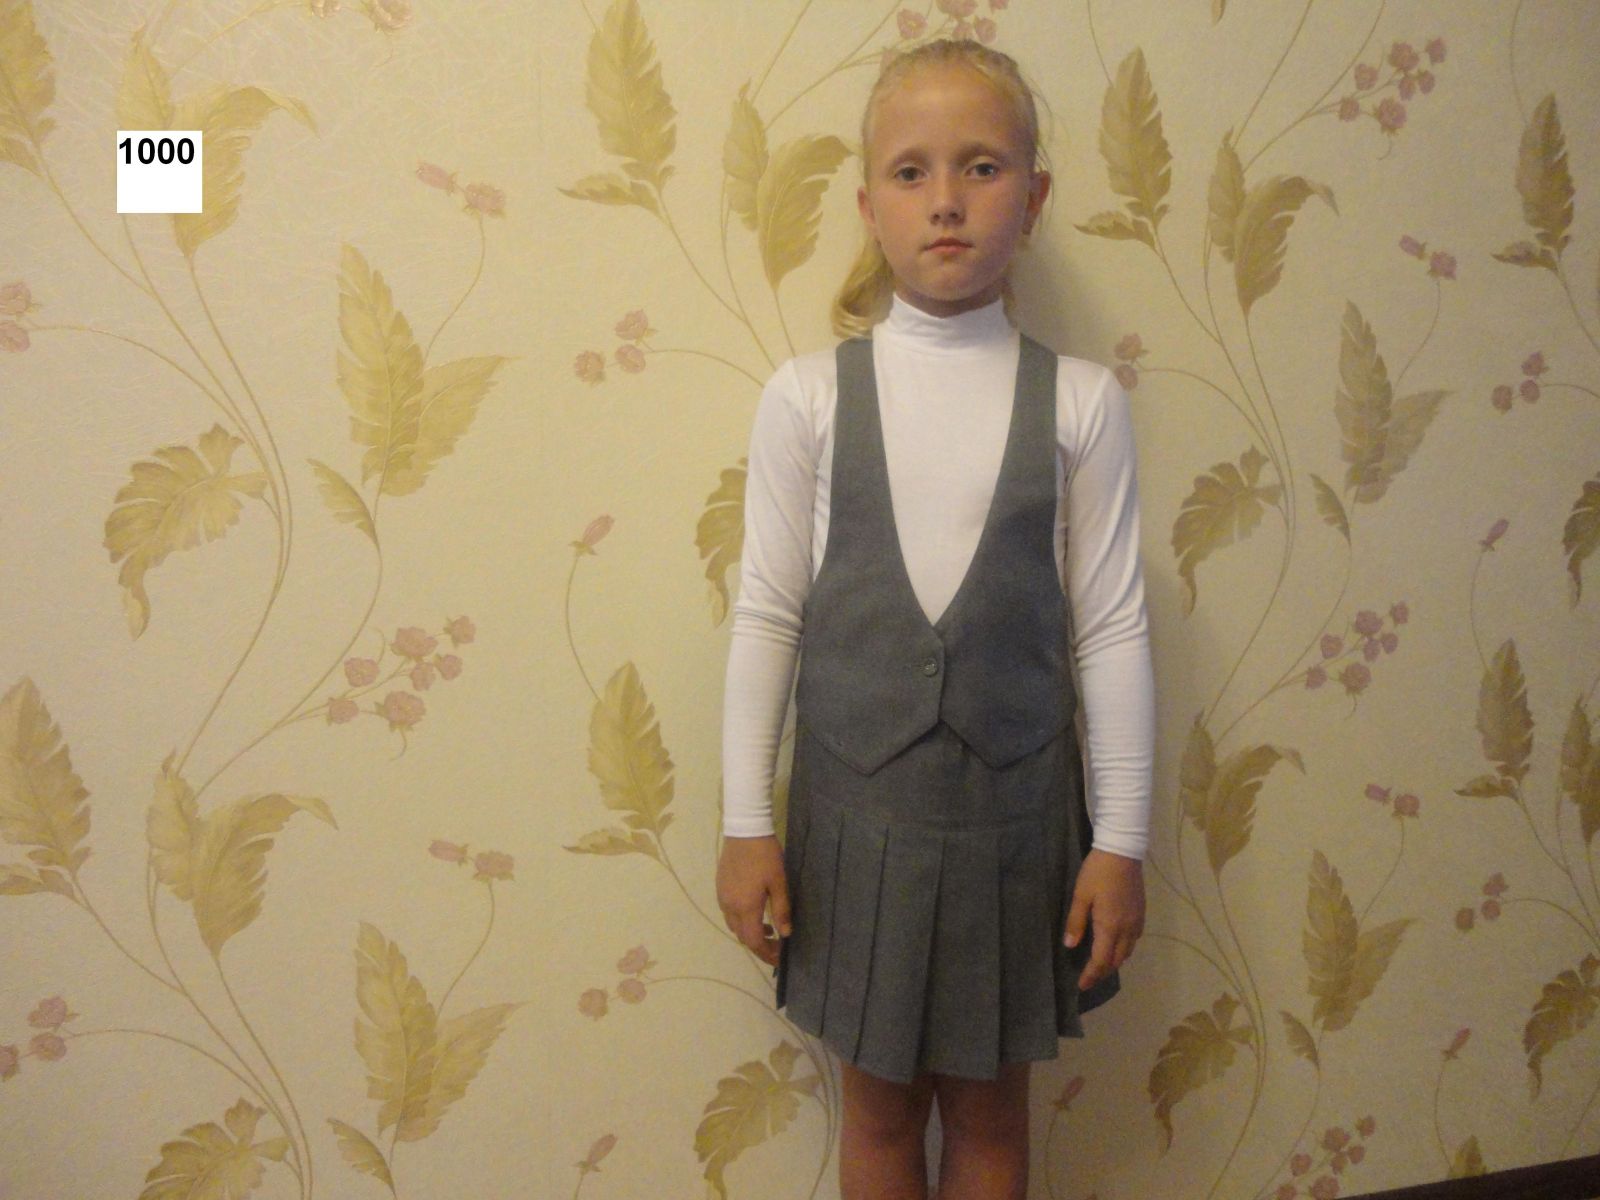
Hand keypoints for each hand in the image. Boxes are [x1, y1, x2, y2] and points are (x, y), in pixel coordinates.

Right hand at [716, 835, 790, 967]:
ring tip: (768, 929)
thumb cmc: (765, 856)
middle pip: (742, 936)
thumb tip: (785, 934)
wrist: (744, 831)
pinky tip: (754, 912)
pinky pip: (729, 913)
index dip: (766, 953)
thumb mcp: (779, 883)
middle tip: (776, 945)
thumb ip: (781, 910)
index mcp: (745, 907)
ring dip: (749, 932)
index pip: (754, 941)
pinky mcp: (720, 888)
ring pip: (734, 925)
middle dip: (759, 945)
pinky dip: (741, 920)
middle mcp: (730, 906)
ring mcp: (722, 897)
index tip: (779, 959)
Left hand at [1064, 848, 1144, 991]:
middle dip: (1102, 972)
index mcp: (1110, 926)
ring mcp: (1137, 922)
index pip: (1101, 961)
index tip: (1081, 986)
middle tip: (1088, 978)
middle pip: (1116, 961)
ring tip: (1099, 965)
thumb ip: (1076, 922)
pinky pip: (1133, 941)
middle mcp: (1127, 929)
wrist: (1122, 852)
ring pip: (1127, 952)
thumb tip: (1070, 946)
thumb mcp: (1081, 895)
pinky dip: (1123, 949)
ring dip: (1113, 962)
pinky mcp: (1141, 913)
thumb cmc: (1097, 872)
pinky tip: (1114, 944)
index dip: (1091, 976)